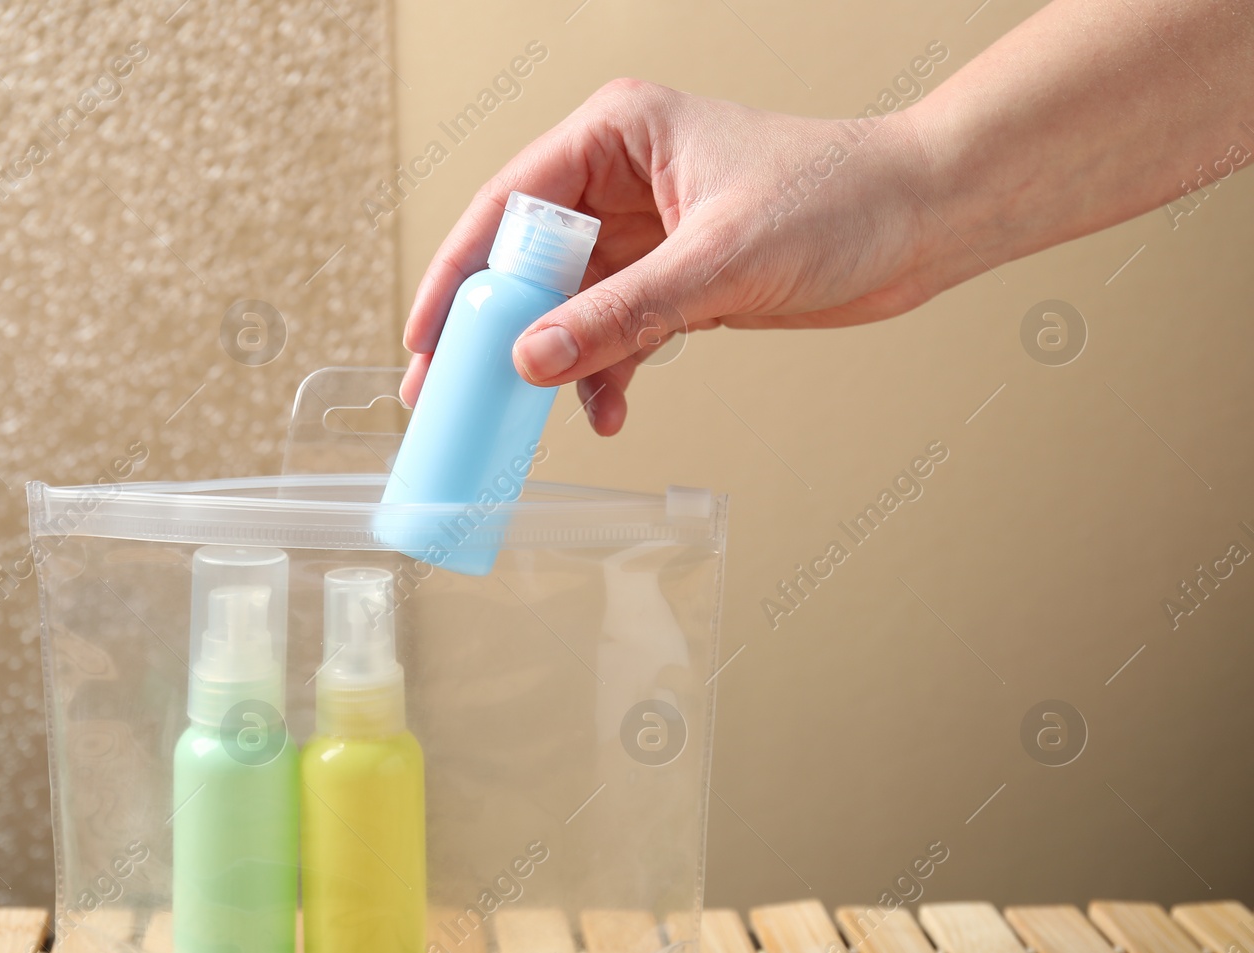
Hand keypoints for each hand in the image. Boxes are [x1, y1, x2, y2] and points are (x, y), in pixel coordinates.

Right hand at [400, 78, 944, 434]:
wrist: (922, 220)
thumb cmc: (839, 198)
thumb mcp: (718, 262)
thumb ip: (621, 315)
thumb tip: (531, 361)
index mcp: (615, 135)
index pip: (507, 206)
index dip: (458, 275)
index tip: (425, 340)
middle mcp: (618, 179)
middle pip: (524, 262)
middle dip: (491, 331)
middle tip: (445, 393)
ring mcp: (645, 232)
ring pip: (566, 305)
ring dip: (551, 363)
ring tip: (520, 421)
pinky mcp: (673, 278)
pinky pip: (613, 331)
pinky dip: (605, 374)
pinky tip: (606, 411)